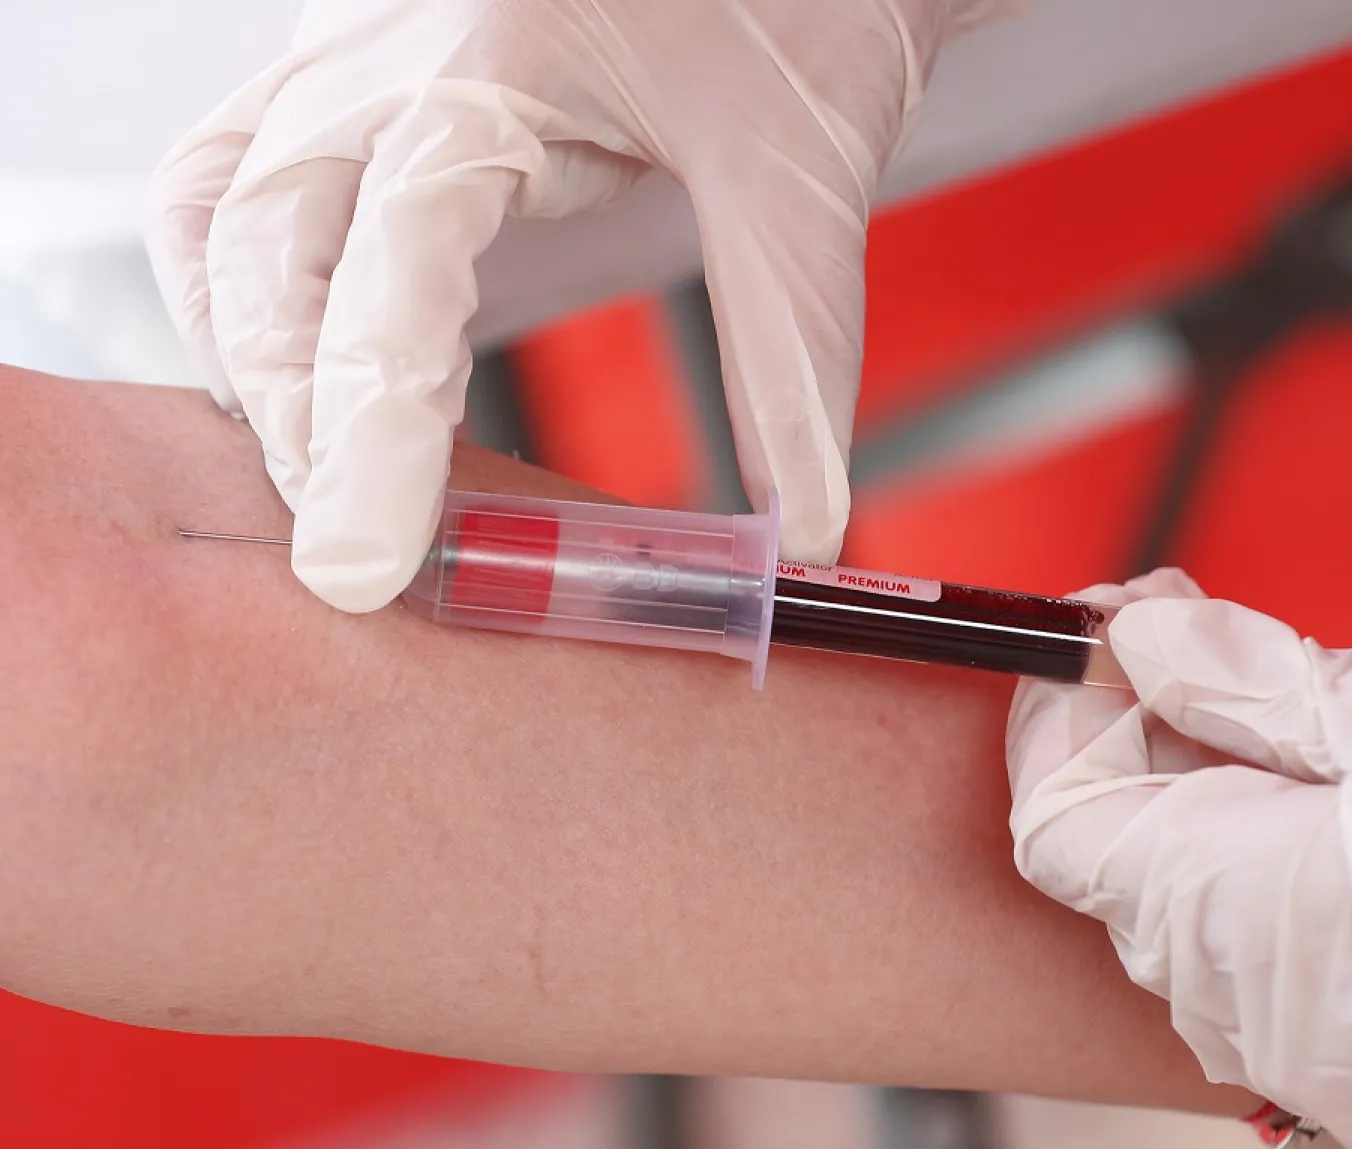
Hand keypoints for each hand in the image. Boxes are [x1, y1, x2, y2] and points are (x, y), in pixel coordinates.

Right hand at [143, 0, 1010, 611]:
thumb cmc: (796, 0)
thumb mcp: (799, 178)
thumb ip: (791, 359)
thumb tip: (803, 528)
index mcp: (497, 57)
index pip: (394, 261)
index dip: (367, 428)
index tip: (360, 564)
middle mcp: (395, 46)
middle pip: (271, 244)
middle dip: (297, 415)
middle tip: (352, 555)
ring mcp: (358, 49)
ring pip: (223, 211)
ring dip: (251, 356)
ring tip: (322, 475)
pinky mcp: (361, 72)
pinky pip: (235, 175)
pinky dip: (242, 290)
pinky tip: (295, 365)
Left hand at [1005, 568, 1351, 1148]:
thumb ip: (1253, 688)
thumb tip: (1145, 641)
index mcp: (1222, 916)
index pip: (1054, 819)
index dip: (1063, 715)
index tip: (1109, 631)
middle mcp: (1244, 1002)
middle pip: (1123, 846)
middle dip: (1147, 726)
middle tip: (1201, 630)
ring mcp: (1310, 1043)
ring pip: (1202, 885)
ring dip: (1225, 777)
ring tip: (1309, 693)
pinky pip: (1278, 935)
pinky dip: (1284, 845)